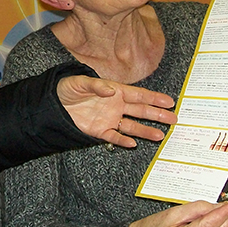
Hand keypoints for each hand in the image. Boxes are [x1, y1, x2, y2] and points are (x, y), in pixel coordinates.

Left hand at [56, 75, 176, 146]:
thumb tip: (113, 91)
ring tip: (160, 135)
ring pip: (131, 126)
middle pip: (140, 111)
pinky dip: (123, 140)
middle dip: (157, 114)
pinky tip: (133, 143)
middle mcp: (116, 105)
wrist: (53, 103)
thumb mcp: (81, 83)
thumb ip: (97, 86)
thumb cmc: (68, 88)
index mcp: (115, 91)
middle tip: (173, 119)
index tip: (169, 101)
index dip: (154, 98)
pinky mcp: (99, 130)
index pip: (138, 95)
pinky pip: (114, 136)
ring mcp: (109, 118)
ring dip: (145, 130)